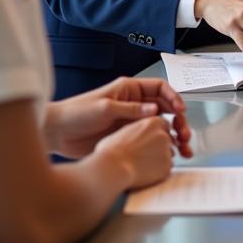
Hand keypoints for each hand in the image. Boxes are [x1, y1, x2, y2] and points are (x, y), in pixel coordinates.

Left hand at [46, 77, 191, 158]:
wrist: (58, 133)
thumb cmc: (77, 113)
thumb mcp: (104, 108)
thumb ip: (130, 110)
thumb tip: (155, 111)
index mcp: (129, 90)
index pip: (159, 88)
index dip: (173, 97)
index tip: (181, 110)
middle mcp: (133, 103)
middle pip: (164, 107)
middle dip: (178, 118)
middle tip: (184, 133)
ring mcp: (131, 120)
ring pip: (160, 125)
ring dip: (172, 133)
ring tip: (182, 147)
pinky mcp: (127, 136)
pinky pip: (149, 138)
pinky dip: (160, 144)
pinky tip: (167, 153)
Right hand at [94, 116, 175, 190]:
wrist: (113, 167)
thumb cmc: (113, 149)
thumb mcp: (126, 129)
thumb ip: (140, 128)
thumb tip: (141, 132)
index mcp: (154, 122)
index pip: (164, 125)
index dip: (157, 133)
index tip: (149, 140)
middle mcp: (163, 135)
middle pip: (169, 139)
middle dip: (161, 146)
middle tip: (146, 154)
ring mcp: (166, 152)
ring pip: (169, 154)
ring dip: (160, 158)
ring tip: (143, 163)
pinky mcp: (166, 168)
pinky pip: (166, 168)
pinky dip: (159, 171)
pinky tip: (145, 172)